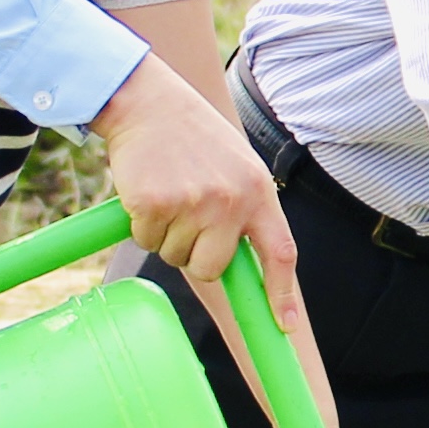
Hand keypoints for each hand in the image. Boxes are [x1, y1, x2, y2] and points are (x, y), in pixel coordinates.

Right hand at [94, 62, 295, 317]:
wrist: (149, 101)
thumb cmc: (194, 138)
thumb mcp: (237, 167)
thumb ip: (246, 210)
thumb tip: (241, 269)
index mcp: (258, 191)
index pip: (280, 252)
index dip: (282, 294)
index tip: (287, 326)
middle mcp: (230, 200)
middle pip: (212, 268)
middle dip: (194, 256)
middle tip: (186, 217)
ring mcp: (192, 203)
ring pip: (175, 255)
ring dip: (165, 235)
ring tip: (169, 192)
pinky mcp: (154, 204)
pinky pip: (146, 240)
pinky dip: (142, 224)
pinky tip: (148, 190)